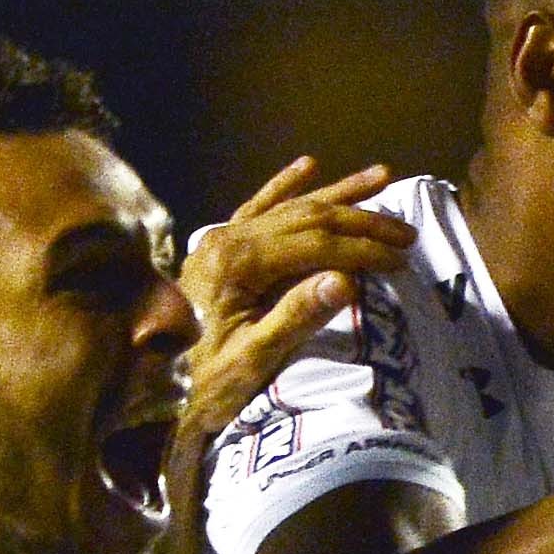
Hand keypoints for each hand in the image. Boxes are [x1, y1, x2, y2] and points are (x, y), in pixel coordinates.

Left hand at [181, 161, 411, 457]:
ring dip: (338, 193)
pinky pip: (257, 208)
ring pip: (289, 207)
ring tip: (381, 178)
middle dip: (362, 220)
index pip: (316, 243)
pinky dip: (283, 186)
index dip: (364, 248)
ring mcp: (221, 240)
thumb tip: (347, 280)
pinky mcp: (218, 249)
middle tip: (406, 230)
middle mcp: (228, 240)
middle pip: (308, 218)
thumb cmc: (203, 383)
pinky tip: (308, 166)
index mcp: (238, 264)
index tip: (402, 259)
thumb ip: (297, 317)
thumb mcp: (253, 361)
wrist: (147, 387)